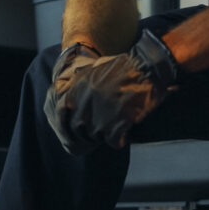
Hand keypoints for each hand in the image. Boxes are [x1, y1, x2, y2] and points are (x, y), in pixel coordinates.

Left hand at [44, 30, 183, 154]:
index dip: (67, 127)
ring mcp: (98, 114)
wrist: (147, 68)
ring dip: (106, 134)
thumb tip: (64, 100)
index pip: (61, 115)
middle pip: (78, 129)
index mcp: (76, 89)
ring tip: (118, 122)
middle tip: (103, 126)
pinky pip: (113, 141)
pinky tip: (126, 128)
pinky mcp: (115, 124)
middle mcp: (83, 102)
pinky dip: (120, 138)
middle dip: (89, 132)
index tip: (73, 133)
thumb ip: (77, 85)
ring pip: (96, 137)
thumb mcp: (93, 69)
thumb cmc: (124, 68)